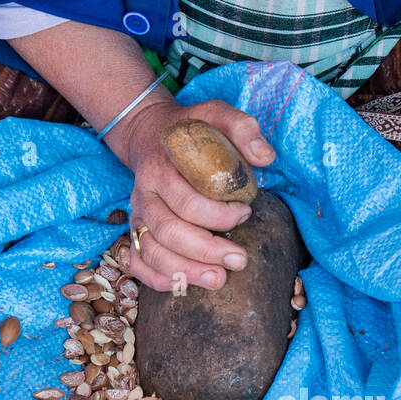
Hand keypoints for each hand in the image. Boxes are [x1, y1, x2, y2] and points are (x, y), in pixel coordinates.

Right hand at [115, 99, 275, 292]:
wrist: (151, 134)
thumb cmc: (191, 131)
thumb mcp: (215, 115)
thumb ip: (241, 128)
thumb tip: (265, 156)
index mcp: (161, 167)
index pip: (186, 199)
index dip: (217, 213)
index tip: (245, 213)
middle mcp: (144, 194)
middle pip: (168, 230)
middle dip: (206, 250)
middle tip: (239, 260)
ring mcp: (137, 216)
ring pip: (152, 251)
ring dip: (185, 270)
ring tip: (218, 280)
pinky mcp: (136, 231)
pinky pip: (138, 262)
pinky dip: (157, 278)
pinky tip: (184, 284)